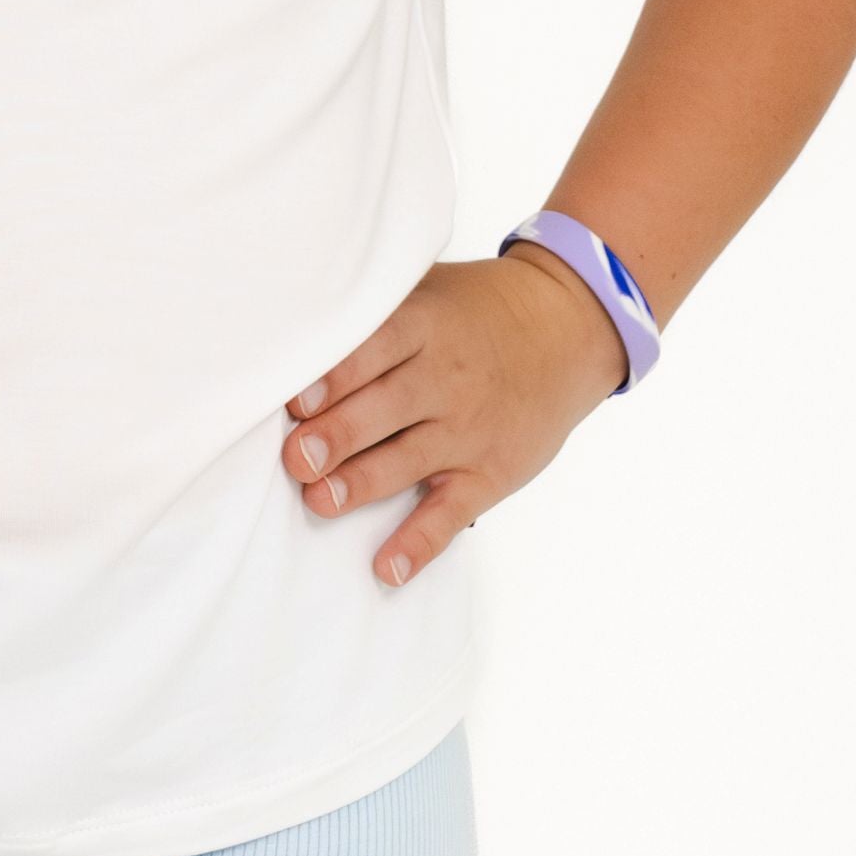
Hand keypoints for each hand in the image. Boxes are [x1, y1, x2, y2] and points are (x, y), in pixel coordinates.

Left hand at [281, 248, 628, 589]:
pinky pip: (450, 512)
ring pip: (409, 460)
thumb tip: (288, 323)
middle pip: (386, 408)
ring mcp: (469, 429)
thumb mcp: (427, 288)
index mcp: (424, 326)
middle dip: (339, 435)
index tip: (298, 399)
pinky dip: (420, 543)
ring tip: (321, 501)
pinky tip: (387, 568)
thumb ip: (371, 306)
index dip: (336, 375)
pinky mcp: (490, 473)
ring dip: (363, 483)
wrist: (567, 330)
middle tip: (298, 457)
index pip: (377, 349)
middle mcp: (447, 379)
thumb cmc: (473, 310)